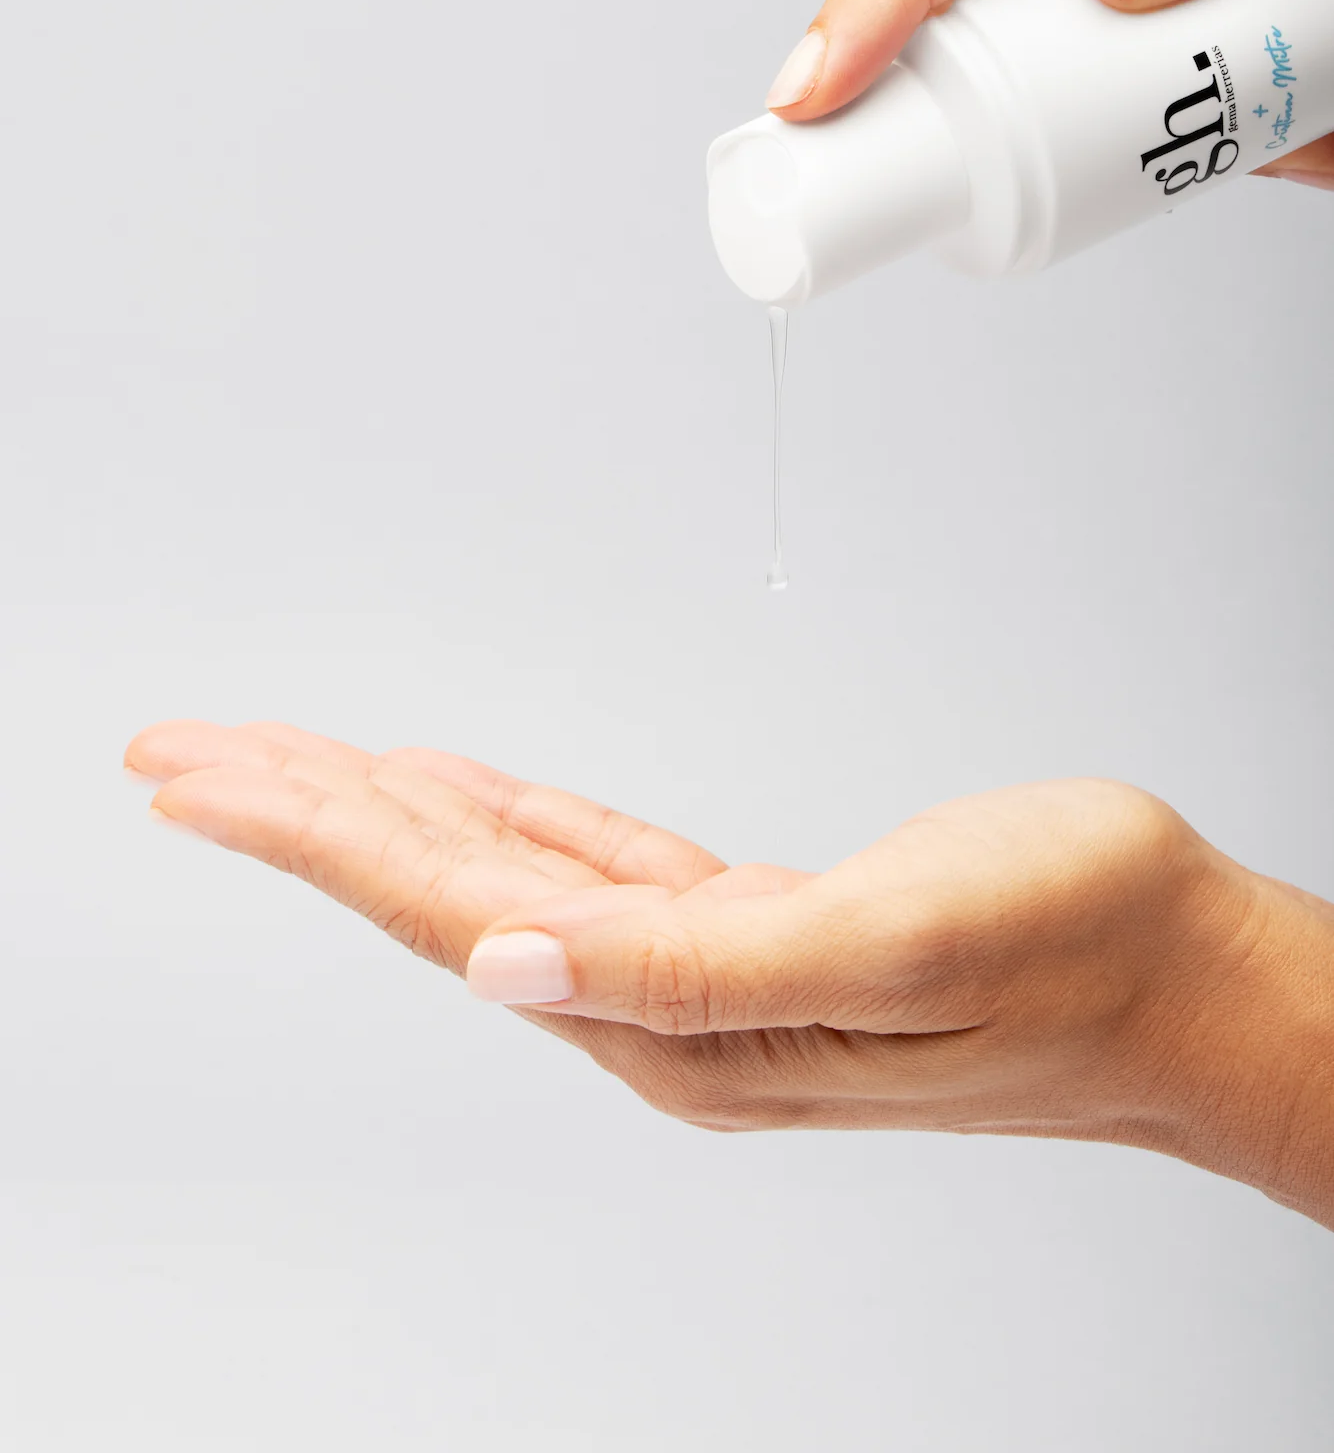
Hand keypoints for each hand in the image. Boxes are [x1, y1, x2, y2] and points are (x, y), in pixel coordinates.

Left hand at [126, 719, 1333, 1228]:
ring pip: (497, 869)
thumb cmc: (1074, 955)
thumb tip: (510, 967)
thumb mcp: (892, 946)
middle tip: (186, 754)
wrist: (1181, 973)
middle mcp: (668, 1005)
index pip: (451, 914)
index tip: (202, 778)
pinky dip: (501, 815)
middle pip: (441, 890)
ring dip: (381, 812)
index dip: (316, 838)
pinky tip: (453, 792)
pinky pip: (584, 859)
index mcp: (685, 1019)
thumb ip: (693, 968)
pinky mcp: (750, 924)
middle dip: (304, 815)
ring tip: (279, 769)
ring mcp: (704, 966)